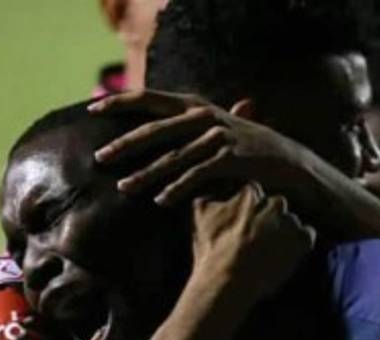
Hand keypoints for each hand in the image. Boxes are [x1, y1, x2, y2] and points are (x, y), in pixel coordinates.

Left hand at [89, 90, 311, 206]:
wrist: (287, 161)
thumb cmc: (242, 149)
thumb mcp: (211, 131)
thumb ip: (181, 129)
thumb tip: (145, 133)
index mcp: (195, 105)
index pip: (150, 98)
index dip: (120, 101)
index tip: (93, 108)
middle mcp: (204, 116)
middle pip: (156, 129)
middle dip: (125, 144)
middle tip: (100, 157)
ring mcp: (219, 137)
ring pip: (174, 156)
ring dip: (147, 173)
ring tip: (125, 188)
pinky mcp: (232, 159)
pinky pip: (198, 175)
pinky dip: (178, 188)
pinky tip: (161, 201)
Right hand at [189, 183, 315, 296]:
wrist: (228, 279)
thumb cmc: (212, 251)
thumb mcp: (199, 217)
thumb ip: (206, 200)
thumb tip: (207, 197)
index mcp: (250, 195)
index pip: (254, 192)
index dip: (249, 207)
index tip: (244, 221)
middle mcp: (273, 204)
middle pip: (276, 204)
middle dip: (269, 217)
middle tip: (258, 237)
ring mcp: (290, 222)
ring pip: (292, 220)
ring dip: (284, 231)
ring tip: (270, 250)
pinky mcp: (302, 241)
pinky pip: (308, 234)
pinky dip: (300, 242)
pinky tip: (285, 254)